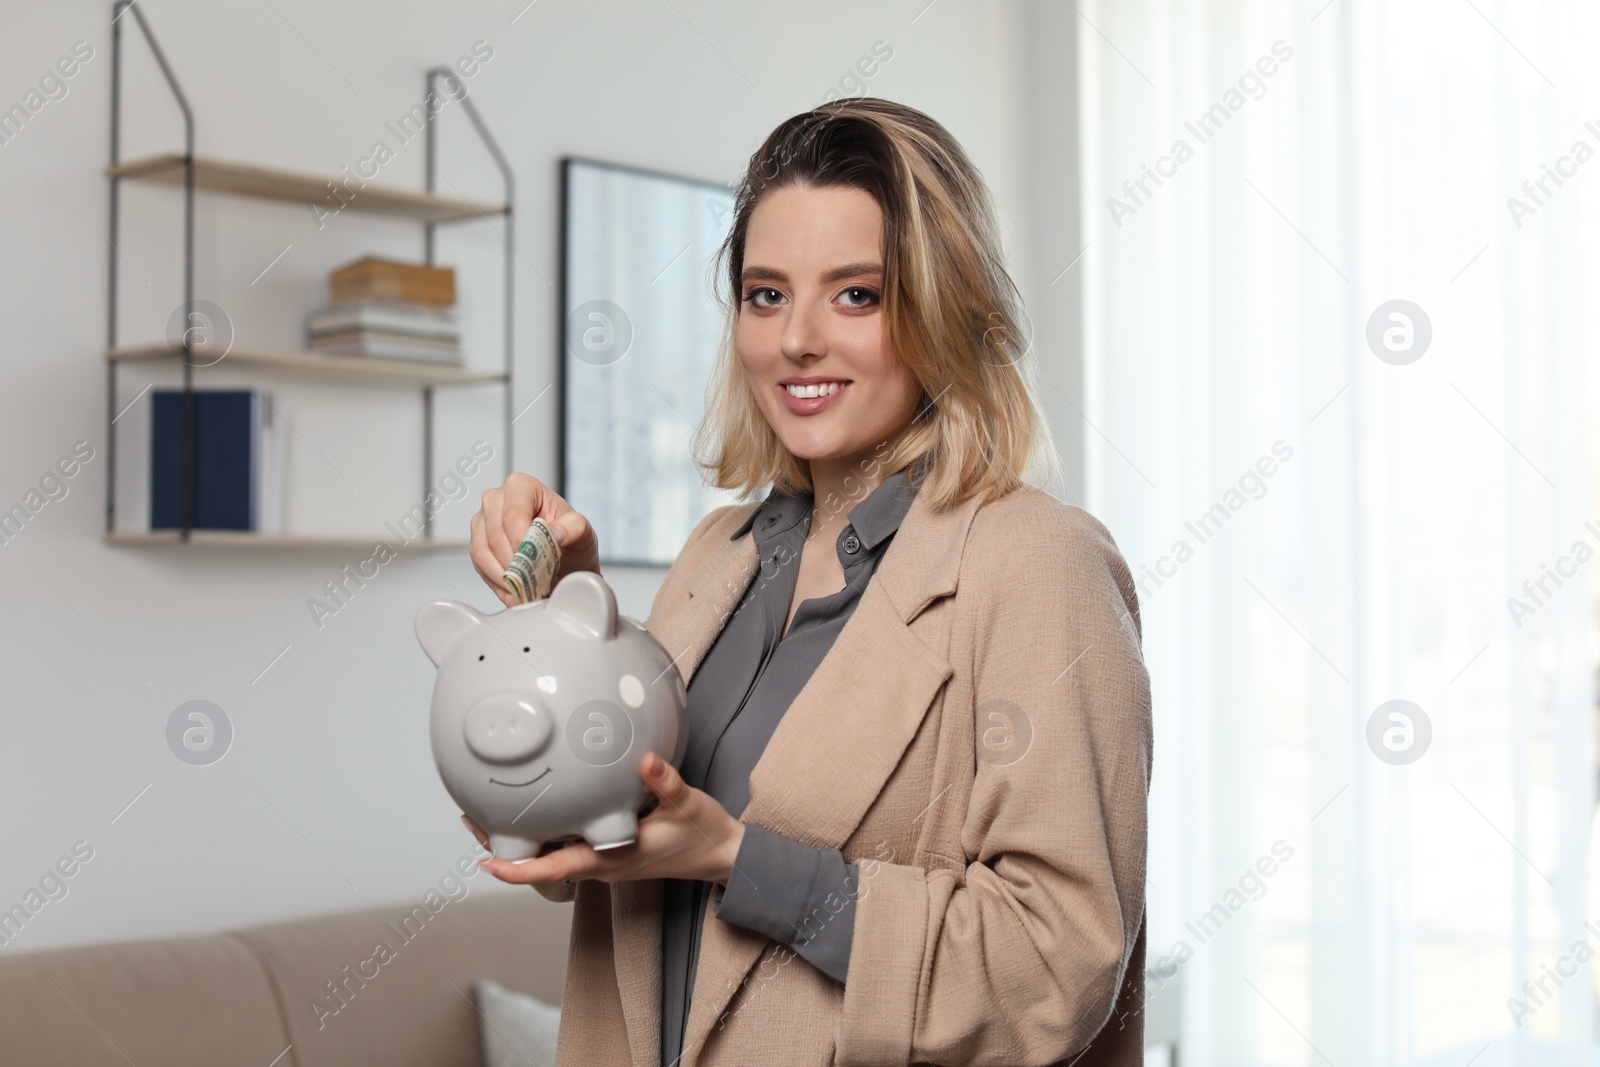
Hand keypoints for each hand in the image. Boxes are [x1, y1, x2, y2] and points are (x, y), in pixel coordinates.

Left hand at [463, 753, 746, 887]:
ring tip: (492, 813)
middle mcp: (601, 864)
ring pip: (551, 856)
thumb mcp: (687, 804)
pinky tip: (541, 810)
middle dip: (504, 847)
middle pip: (540, 864)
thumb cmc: (703, 835)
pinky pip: (568, 847)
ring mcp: (604, 861)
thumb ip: (666, 782)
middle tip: (472, 819)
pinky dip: (546, 832)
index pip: (554, 870)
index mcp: (611, 858)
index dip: (518, 871)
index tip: (486, 863)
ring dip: (521, 840)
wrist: (721, 856)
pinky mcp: (610, 852)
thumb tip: (646, 760)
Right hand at [470, 473, 600, 606]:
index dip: (521, 541)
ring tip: (526, 590)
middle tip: (533, 582)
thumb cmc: (571, 540)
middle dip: (515, 563)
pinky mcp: (477, 543)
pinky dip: (497, 583)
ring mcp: (483, 521)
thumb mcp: (583, 532)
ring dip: (505, 576)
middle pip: (496, 534)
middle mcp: (496, 499)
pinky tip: (515, 592)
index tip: (535, 562)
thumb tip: (557, 533)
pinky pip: (479, 566)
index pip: (513, 514)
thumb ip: (575, 528)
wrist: (565, 560)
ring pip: (483, 552)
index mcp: (522, 487)